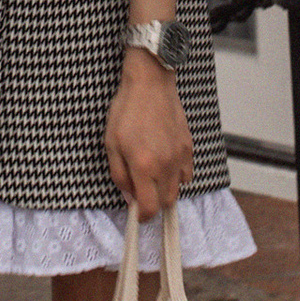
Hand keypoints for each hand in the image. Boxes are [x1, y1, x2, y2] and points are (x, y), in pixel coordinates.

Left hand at [105, 51, 193, 221]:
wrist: (150, 83)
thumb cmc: (127, 110)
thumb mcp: (111, 144)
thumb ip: (119, 175)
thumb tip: (128, 197)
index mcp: (144, 166)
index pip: (149, 208)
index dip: (142, 216)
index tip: (136, 213)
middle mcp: (165, 165)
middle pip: (166, 203)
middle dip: (153, 204)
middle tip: (141, 193)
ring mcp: (180, 156)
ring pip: (178, 190)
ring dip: (165, 191)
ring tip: (152, 176)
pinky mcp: (188, 147)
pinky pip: (186, 173)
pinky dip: (177, 176)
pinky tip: (164, 164)